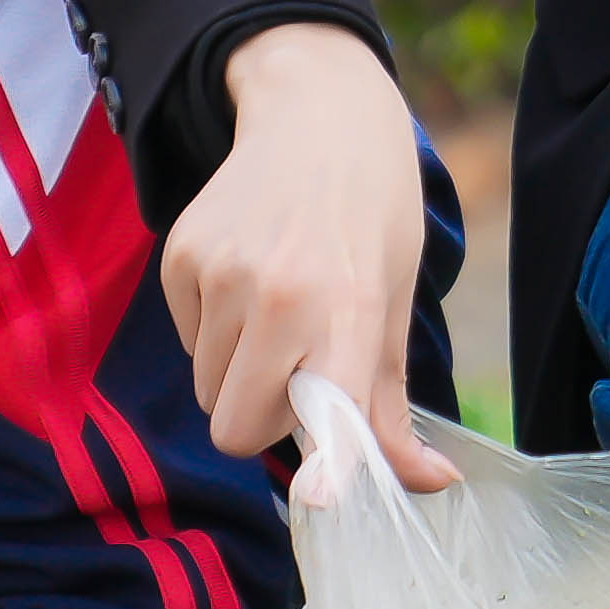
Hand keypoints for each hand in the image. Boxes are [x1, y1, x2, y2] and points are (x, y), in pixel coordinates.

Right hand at [163, 19, 451, 492]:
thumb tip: (431, 485)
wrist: (318, 115)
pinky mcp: (178, 256)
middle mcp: (279, 293)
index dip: (324, 461)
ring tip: (278, 313)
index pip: (328, 405)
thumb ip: (394, 409)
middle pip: (235, 427)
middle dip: (261, 422)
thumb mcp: (394, 305)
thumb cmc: (371, 219)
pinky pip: (186, 342)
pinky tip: (247, 281)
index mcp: (349, 309)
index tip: (321, 493)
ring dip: (238, 373)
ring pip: (207, 388)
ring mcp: (220, 273)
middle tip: (297, 378)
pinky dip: (212, 332)